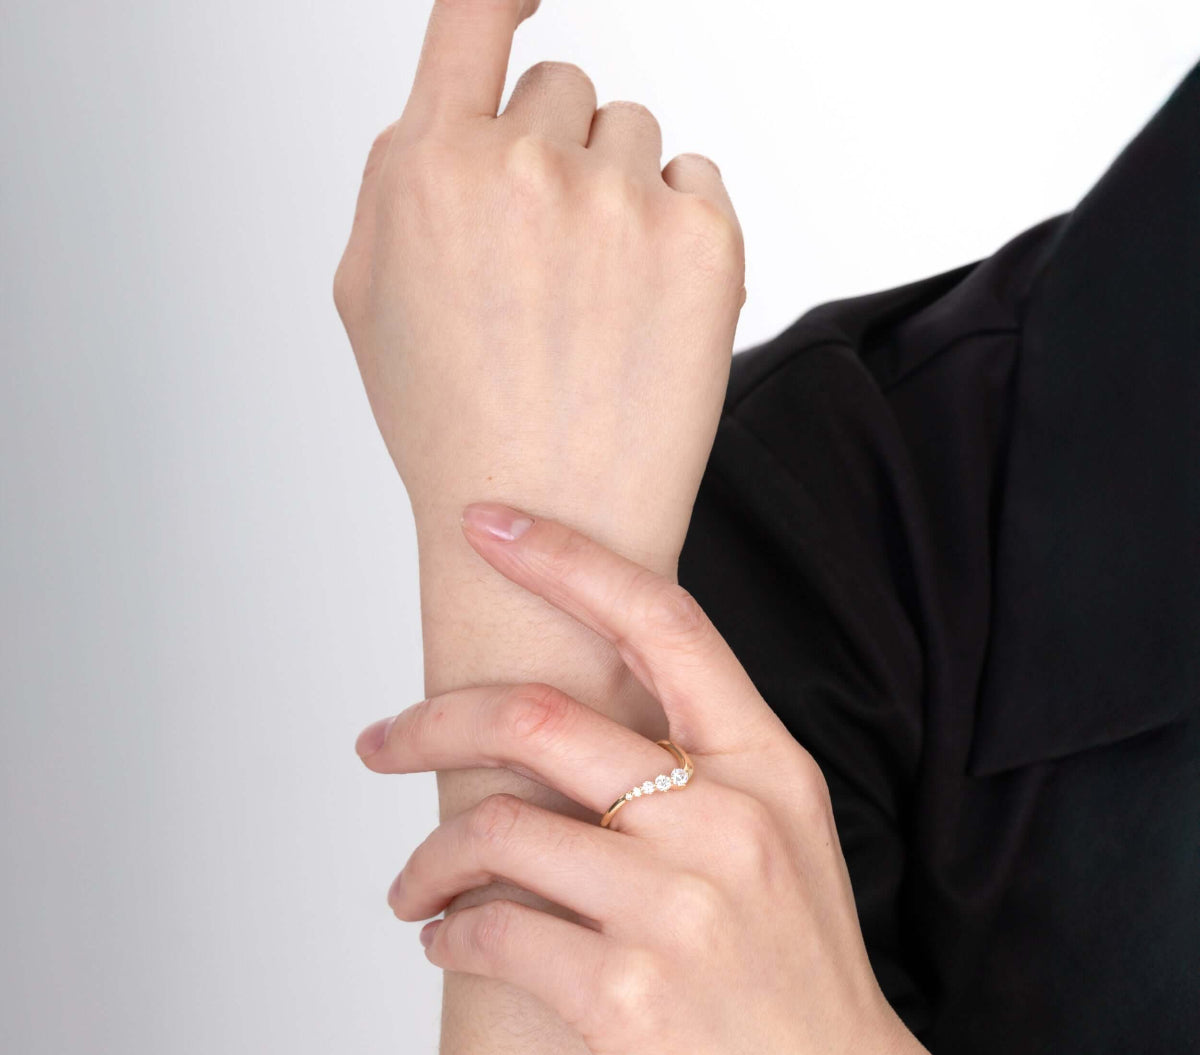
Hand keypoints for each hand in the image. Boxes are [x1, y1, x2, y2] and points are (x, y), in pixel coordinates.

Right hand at [333, 0, 745, 573]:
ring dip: (618, 195)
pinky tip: (641, 311)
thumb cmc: (455, 425)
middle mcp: (525, 167)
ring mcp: (622, 203)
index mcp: (429, 169)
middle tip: (547, 265)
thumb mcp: (368, 297)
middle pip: (564, 87)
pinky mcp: (704, 243)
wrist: (550, 525)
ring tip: (593, 304)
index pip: (471, 11)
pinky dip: (675, 230)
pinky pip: (695, 180)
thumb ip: (395, 180)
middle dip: (555, 154)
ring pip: (633, 136)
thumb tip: (445, 109)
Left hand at [356, 502, 971, 1054]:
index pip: (661, 620)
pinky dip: (449, 937)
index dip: (566, 555)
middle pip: (536, 716)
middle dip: (430, 719)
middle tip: (379, 739)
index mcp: (770, 766)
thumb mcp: (780, 849)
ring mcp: (682, 907)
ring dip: (426, 860)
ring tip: (412, 889)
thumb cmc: (802, 995)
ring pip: (495, 831)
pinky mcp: (632, 998)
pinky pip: (491, 935)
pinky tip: (449, 946)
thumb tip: (567, 720)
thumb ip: (697, 772)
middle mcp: (729, 817)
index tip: (488, 521)